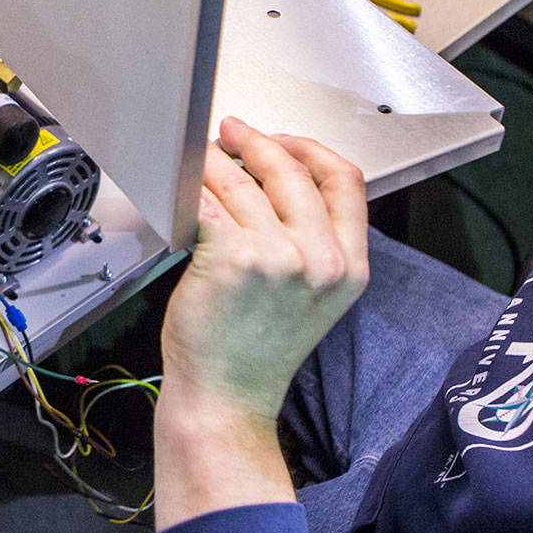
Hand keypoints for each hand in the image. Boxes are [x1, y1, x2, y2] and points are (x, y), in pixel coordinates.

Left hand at [153, 119, 371, 526]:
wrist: (227, 397)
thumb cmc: (256, 351)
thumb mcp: (311, 295)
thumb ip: (313, 241)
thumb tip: (276, 177)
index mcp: (348, 267)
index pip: (346, 181)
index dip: (311, 149)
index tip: (283, 141)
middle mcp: (320, 260)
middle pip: (294, 171)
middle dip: (257, 143)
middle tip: (231, 134)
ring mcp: (278, 258)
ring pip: (244, 182)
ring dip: (217, 161)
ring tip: (201, 160)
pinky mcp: (232, 258)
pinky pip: (208, 202)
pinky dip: (192, 187)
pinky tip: (183, 187)